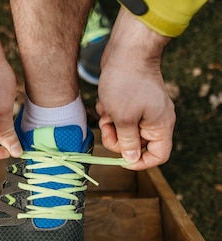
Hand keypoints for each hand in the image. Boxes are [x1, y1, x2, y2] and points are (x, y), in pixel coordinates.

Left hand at [96, 8, 173, 170]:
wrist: (125, 51)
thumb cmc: (126, 83)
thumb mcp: (123, 118)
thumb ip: (127, 142)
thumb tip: (132, 160)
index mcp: (161, 125)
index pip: (158, 155)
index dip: (140, 162)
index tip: (120, 159)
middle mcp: (156, 120)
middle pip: (137, 146)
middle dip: (118, 139)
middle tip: (107, 127)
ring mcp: (144, 111)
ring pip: (124, 132)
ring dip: (111, 125)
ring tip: (106, 111)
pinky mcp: (132, 103)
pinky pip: (119, 118)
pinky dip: (109, 114)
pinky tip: (105, 102)